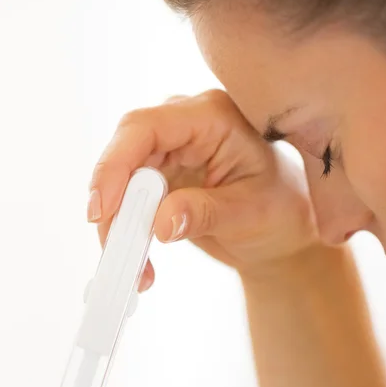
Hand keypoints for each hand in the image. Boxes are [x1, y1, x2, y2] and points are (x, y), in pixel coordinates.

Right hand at [88, 90, 319, 291]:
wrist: (282, 231)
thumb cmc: (281, 212)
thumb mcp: (250, 214)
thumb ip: (205, 214)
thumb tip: (159, 224)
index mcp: (213, 117)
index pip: (146, 127)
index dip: (115, 164)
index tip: (102, 209)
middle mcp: (185, 126)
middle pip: (125, 153)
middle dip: (113, 202)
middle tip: (115, 248)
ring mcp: (170, 150)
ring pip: (121, 181)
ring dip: (118, 225)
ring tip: (136, 269)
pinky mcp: (161, 176)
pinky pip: (129, 201)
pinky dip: (128, 233)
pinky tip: (142, 266)